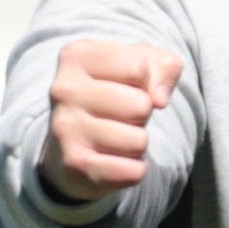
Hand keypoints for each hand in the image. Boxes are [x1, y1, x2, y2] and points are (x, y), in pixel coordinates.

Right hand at [45, 40, 183, 202]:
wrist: (73, 146)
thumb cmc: (115, 95)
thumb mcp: (142, 67)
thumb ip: (164, 66)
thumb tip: (159, 99)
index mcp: (76, 56)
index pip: (139, 67)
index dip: (147, 81)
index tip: (126, 86)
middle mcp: (64, 90)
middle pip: (141, 105)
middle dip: (142, 115)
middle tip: (120, 116)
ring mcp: (65, 128)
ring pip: (139, 140)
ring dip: (137, 143)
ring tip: (115, 138)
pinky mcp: (74, 164)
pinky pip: (133, 171)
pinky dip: (134, 170)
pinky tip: (112, 161)